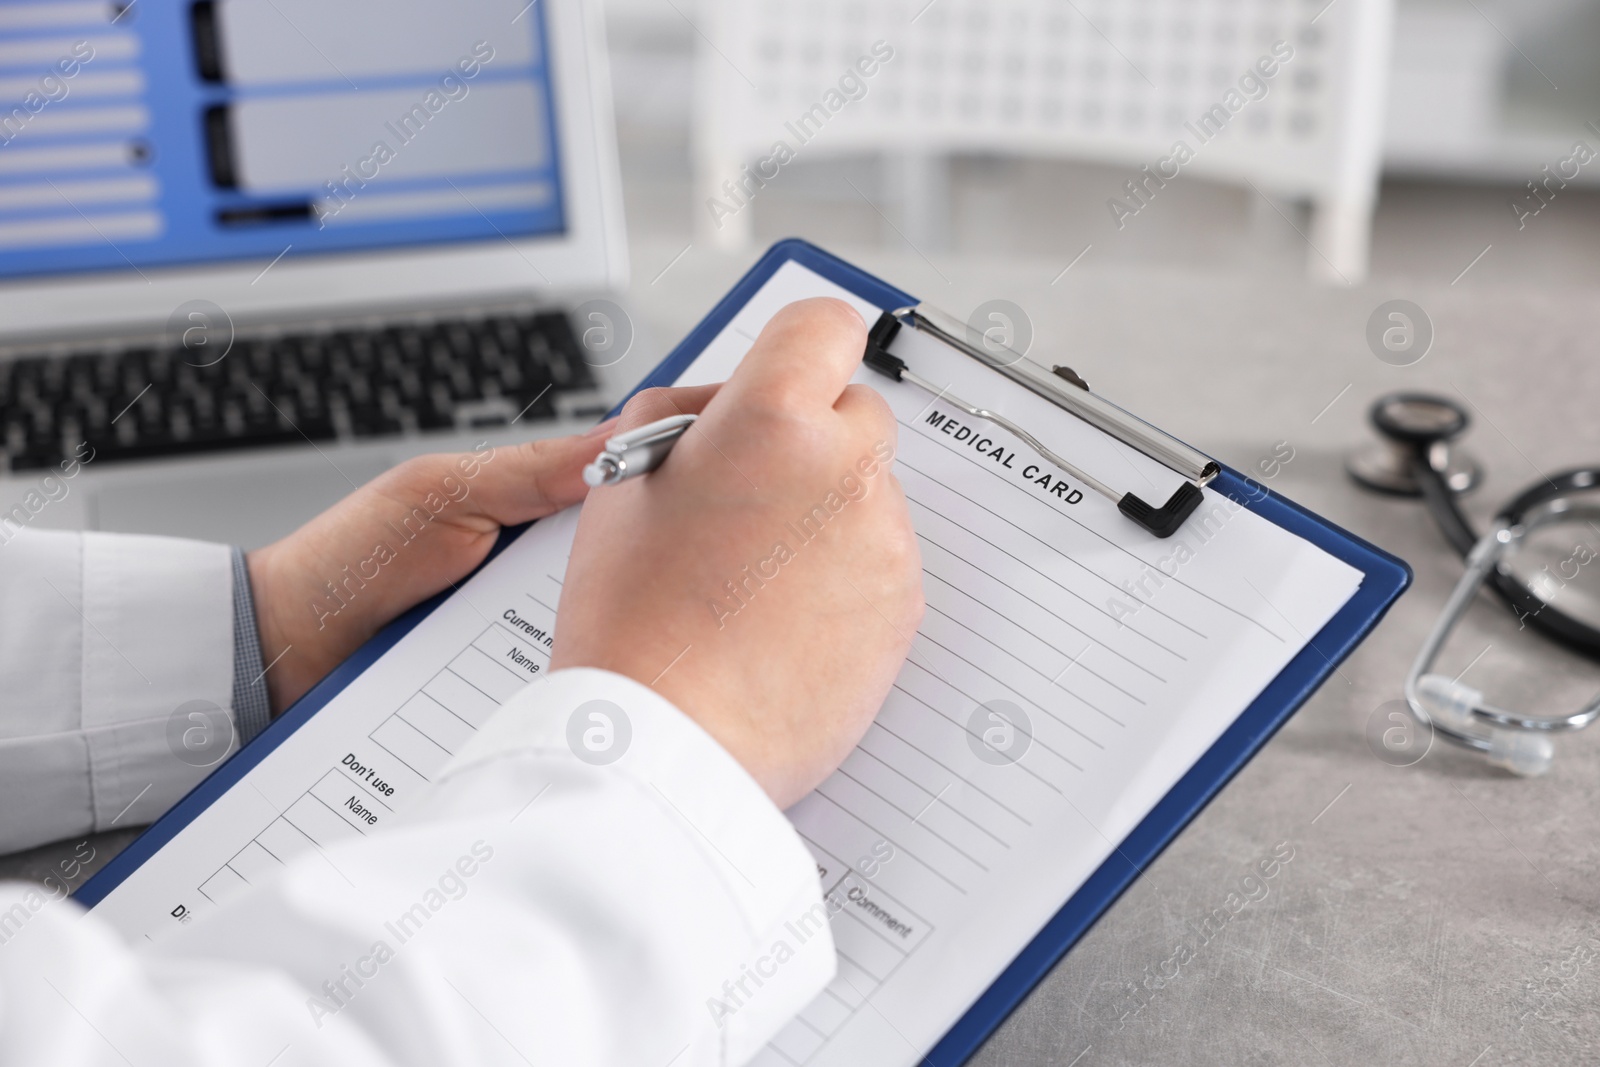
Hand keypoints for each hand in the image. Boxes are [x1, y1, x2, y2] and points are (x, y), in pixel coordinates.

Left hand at [244, 411, 706, 712]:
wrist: (281, 652)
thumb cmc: (347, 560)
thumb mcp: (442, 493)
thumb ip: (531, 470)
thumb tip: (624, 435)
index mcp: (530, 511)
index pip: (625, 497)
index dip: (672, 490)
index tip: (723, 485)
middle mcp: (538, 575)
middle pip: (628, 575)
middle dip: (659, 579)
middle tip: (697, 581)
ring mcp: (526, 634)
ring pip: (602, 635)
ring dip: (617, 639)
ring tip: (650, 643)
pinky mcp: (509, 689)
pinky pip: (558, 686)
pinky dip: (573, 687)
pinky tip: (592, 690)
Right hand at [553, 298, 924, 806]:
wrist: (668, 741)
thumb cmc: (632, 619)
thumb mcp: (623, 483)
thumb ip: (684, 418)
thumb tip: (726, 406)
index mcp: (773, 420)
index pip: (824, 326)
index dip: (801, 346)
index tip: (790, 375)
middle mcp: (845, 468)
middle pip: (856, 414)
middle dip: (810, 442)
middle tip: (749, 499)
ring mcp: (884, 541)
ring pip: (868, 496)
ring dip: (827, 517)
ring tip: (754, 581)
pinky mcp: (905, 608)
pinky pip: (881, 565)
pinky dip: (846, 582)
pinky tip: (783, 622)